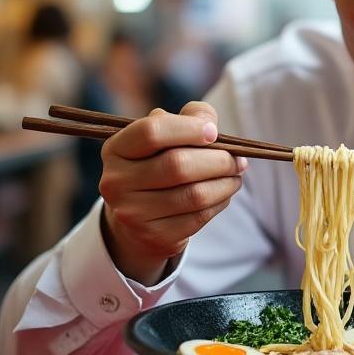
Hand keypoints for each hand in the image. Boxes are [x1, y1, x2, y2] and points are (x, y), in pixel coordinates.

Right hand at [98, 101, 246, 284]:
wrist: (139, 218)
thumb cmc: (159, 164)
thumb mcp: (167, 135)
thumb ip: (191, 117)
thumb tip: (209, 123)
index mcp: (115, 149)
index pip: (151, 131)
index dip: (188, 128)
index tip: (213, 132)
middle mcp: (116, 182)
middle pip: (178, 165)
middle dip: (218, 160)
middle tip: (237, 158)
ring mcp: (133, 214)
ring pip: (194, 194)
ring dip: (226, 182)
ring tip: (236, 174)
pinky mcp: (155, 237)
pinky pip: (200, 216)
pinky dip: (220, 201)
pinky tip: (224, 192)